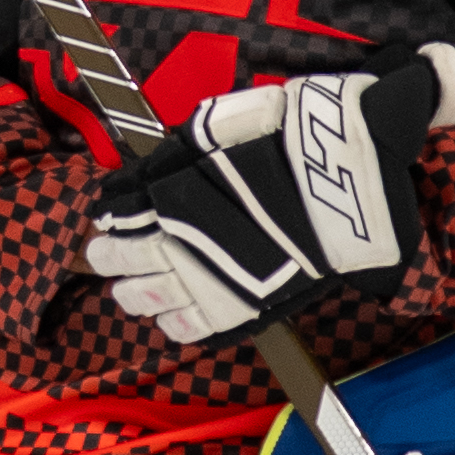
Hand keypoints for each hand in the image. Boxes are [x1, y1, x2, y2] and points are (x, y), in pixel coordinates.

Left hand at [84, 53, 441, 346]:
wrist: (345, 177)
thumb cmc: (287, 140)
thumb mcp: (220, 125)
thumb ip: (177, 152)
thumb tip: (140, 178)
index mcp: (168, 193)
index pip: (115, 216)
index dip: (110, 220)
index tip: (110, 221)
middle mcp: (178, 239)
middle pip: (119, 259)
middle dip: (111, 256)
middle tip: (113, 254)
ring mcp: (207, 278)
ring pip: (143, 299)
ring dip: (134, 291)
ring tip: (138, 286)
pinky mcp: (237, 308)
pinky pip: (187, 329)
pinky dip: (173, 322)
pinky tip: (174, 311)